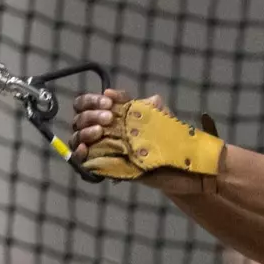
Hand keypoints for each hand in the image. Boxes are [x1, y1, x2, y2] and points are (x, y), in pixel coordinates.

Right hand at [71, 90, 211, 193]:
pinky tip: (85, 149)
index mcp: (113, 116)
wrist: (184, 169)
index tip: (109, 104)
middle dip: (91, 115)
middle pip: (81, 118)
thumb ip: (147, 104)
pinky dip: (80, 154)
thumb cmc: (173, 140)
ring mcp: (103, 149)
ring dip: (85, 132)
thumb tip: (121, 94)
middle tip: (109, 119)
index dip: (93, 101)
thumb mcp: (161, 116)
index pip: (89, 103)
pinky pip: (84, 162)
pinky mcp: (106, 168)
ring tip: (99, 132)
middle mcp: (103, 131)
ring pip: (78, 137)